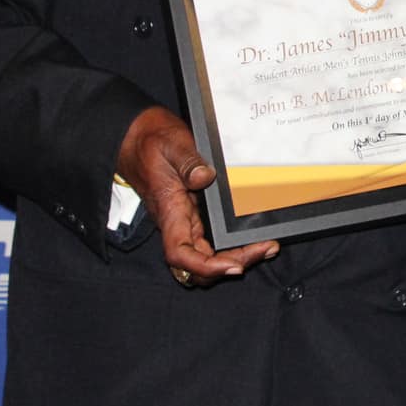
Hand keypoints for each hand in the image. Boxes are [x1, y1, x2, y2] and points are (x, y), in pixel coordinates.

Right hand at [115, 106, 277, 287]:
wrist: (139, 138)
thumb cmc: (153, 142)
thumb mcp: (171, 144)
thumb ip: (187, 161)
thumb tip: (205, 177)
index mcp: (169, 212)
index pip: (181, 254)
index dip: (205, 267)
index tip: (234, 266)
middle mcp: (177, 224)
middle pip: (199, 265)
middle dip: (232, 264)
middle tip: (266, 249)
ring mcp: (186, 222)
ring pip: (206, 257)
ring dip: (234, 259)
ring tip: (266, 247)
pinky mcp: (194, 215)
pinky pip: (210, 243)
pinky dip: (231, 247)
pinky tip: (253, 239)